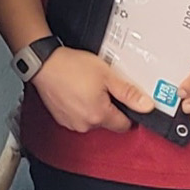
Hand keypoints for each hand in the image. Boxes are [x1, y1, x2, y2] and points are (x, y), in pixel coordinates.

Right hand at [29, 46, 155, 133]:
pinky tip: (76, 92)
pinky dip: (79, 107)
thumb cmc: (72, 67)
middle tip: (104, 87)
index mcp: (99, 116)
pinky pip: (78, 117)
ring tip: (87, 87)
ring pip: (92, 120)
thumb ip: (128, 93)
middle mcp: (85, 124)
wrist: (44, 64)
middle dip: (110, 108)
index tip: (125, 100)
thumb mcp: (107, 75)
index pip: (124, 126)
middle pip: (108, 122)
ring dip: (94, 108)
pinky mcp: (61, 118)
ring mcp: (71, 123)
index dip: (129, 113)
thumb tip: (146, 106)